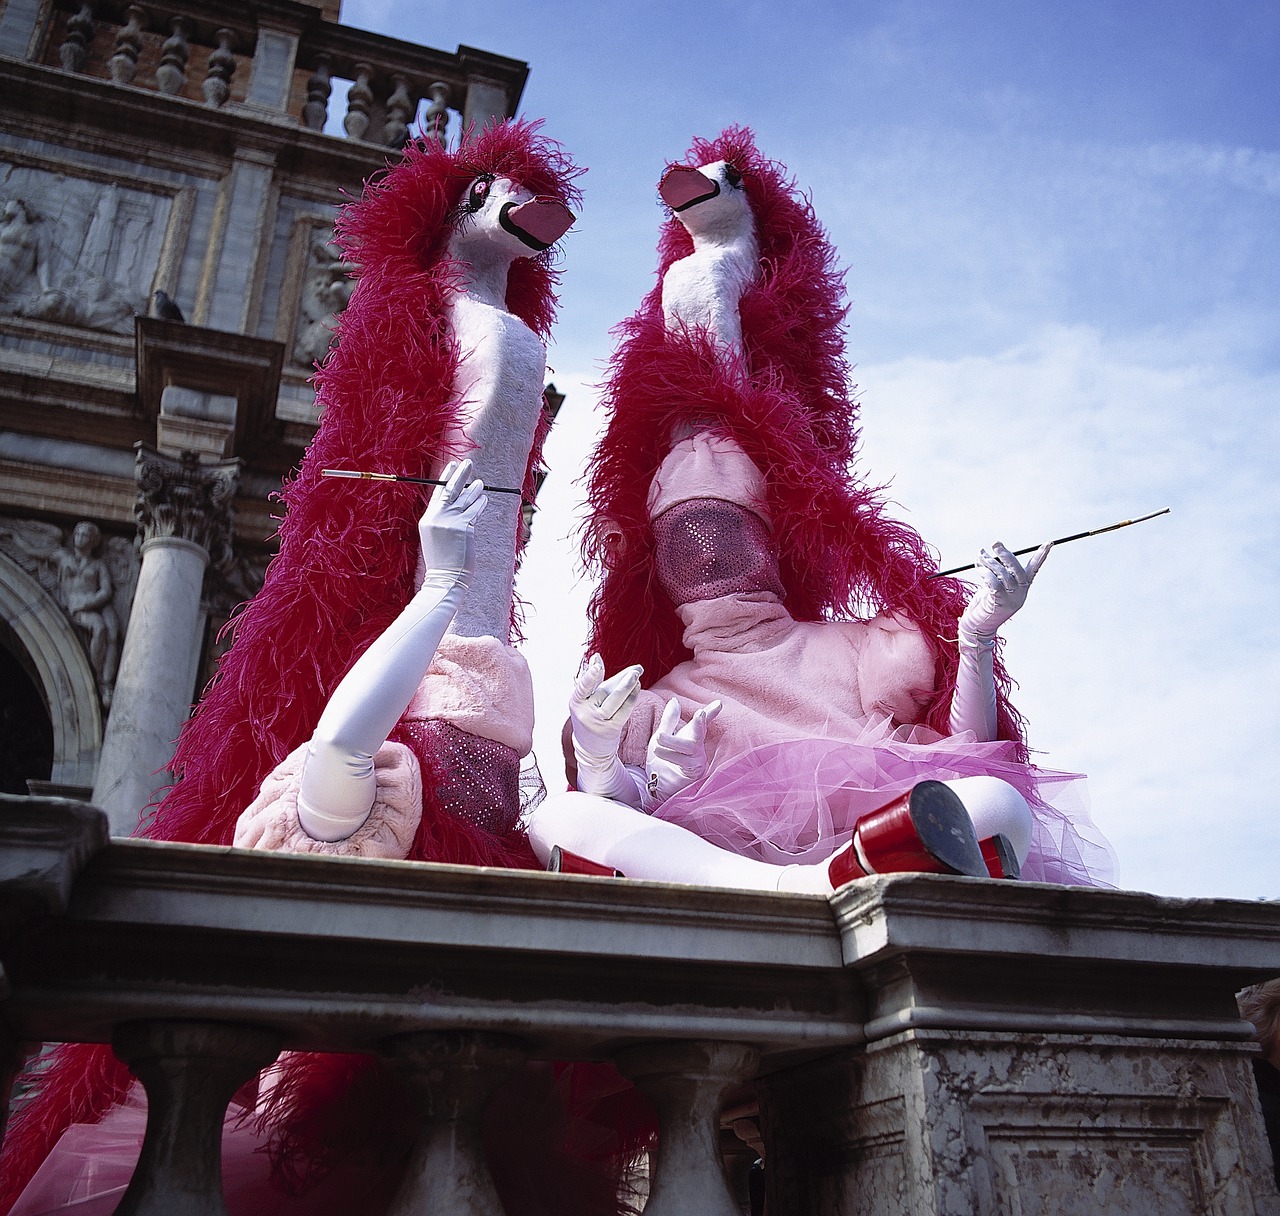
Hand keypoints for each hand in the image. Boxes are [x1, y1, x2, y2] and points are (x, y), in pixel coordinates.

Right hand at [418, 459, 486, 584]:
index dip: (445, 478)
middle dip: (460, 474)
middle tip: (467, 462)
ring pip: (465, 499)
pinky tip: (484, 499)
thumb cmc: (443, 563)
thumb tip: (460, 504)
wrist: (445, 579)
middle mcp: (437, 518)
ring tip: (480, 483)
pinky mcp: (462, 527)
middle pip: (449, 490)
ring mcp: (449, 521)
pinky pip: (474, 511)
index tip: (452, 466)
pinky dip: (480, 504)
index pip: (437, 494)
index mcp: (428, 520)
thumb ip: (445, 521)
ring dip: (474, 489)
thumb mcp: (437, 538)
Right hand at [569, 653, 643, 761]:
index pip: (582, 687)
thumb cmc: (590, 716)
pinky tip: (636, 689)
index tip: (597, 666)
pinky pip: (624, 712)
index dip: (590, 676)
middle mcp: (585, 712)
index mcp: (576, 702)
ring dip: (628, 687)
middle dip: (622, 679)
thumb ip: (593, 680)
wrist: (591, 748)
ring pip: (615, 701)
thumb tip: (596, 656)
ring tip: (637, 676)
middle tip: (635, 670)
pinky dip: (631, 699)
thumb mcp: (585, 700)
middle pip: (604, 692)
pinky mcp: (611, 729)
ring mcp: (598, 722)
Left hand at [645, 696, 721, 805]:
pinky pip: (684, 762)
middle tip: (700, 713)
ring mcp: (697, 761)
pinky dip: (671, 755)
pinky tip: (659, 750)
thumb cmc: (661, 762)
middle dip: (700, 724)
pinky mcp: (693, 774)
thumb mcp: (661, 739)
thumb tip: (674, 701)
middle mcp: (697, 748)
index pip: (702, 723)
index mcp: (690, 738)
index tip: (719, 704)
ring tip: (658, 737)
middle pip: (700, 734)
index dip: (711, 713)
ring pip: (690, 747)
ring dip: (673, 742)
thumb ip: (668, 721)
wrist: (656, 787)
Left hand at [958, 541, 1051, 640]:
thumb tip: (984, 554)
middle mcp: (1020, 592)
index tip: (1049, 543)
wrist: (978, 626)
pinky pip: (994, 583)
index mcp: (1022, 586)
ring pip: (1003, 574)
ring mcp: (1011, 598)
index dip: (1041, 556)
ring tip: (980, 555)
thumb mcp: (992, 585)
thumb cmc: (985, 604)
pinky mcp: (999, 602)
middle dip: (1006, 554)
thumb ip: (993, 572)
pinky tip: (979, 569)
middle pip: (1017, 569)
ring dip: (989, 562)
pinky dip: (985, 573)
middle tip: (996, 544)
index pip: (1034, 568)